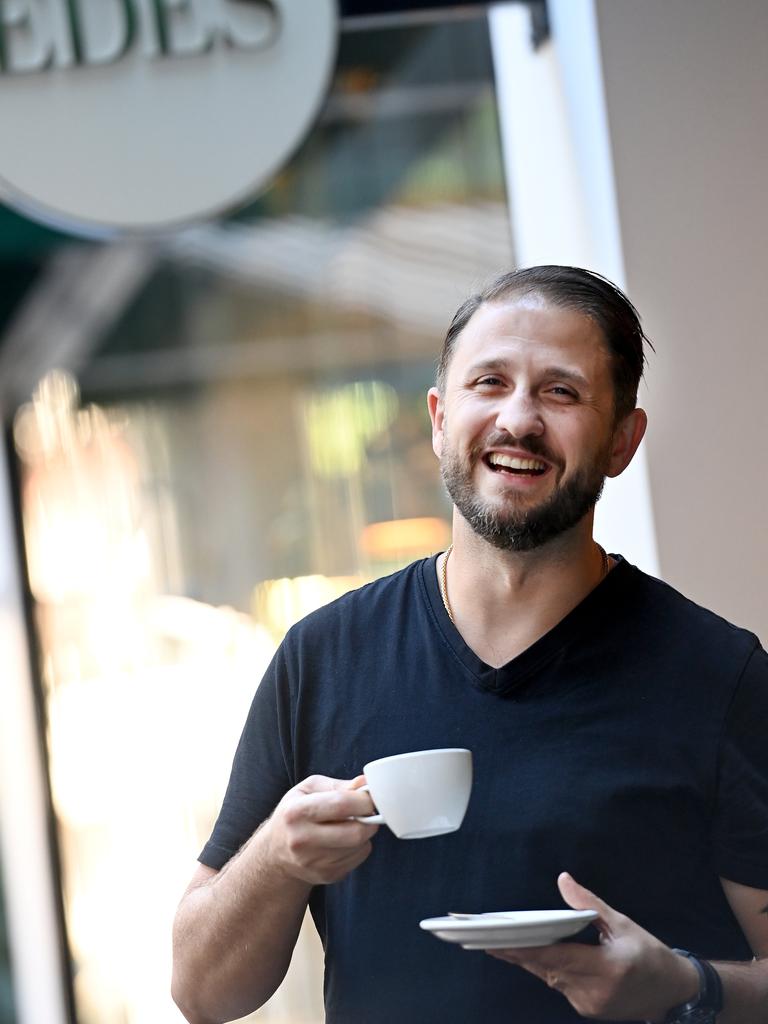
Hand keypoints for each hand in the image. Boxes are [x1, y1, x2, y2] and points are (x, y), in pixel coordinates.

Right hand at [262, 775, 378, 885]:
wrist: (275, 852)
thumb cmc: (294, 814)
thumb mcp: (308, 790)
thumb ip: (338, 785)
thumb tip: (365, 783)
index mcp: (297, 812)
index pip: (341, 805)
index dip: (363, 799)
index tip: (368, 796)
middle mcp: (303, 840)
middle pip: (355, 833)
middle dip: (369, 819)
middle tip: (365, 811)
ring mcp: (315, 863)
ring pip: (360, 846)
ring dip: (364, 832)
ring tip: (349, 824)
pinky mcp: (327, 876)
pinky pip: (359, 858)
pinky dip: (359, 846)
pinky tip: (344, 840)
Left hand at [488, 873, 698, 1020]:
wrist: (673, 992)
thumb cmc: (649, 953)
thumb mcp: (622, 923)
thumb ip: (589, 904)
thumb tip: (564, 880)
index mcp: (606, 969)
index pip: (555, 958)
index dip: (524, 949)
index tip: (497, 941)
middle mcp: (594, 992)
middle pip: (545, 969)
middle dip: (515, 952)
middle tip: (485, 937)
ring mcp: (589, 1005)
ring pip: (549, 978)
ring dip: (528, 960)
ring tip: (499, 941)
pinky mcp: (587, 1009)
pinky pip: (559, 985)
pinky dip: (545, 968)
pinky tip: (529, 953)